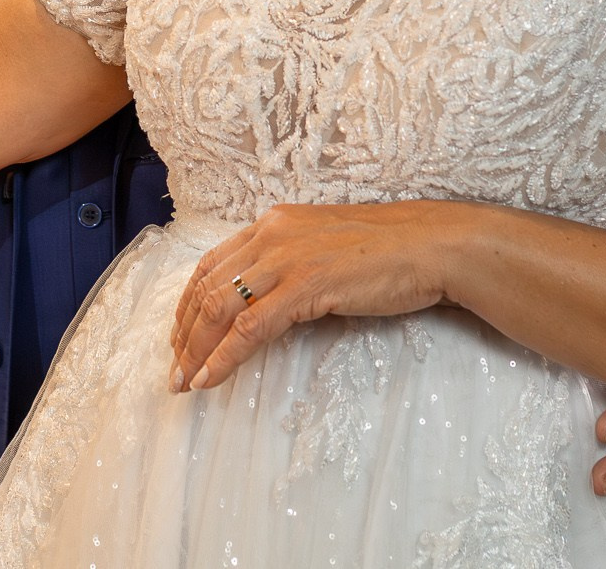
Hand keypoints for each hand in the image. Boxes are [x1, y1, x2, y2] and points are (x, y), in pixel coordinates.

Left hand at [169, 202, 458, 391]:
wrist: (431, 244)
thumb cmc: (387, 251)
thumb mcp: (324, 248)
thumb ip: (292, 265)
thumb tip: (268, 299)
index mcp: (273, 223)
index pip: (212, 263)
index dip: (187, 303)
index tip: (179, 337)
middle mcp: (271, 234)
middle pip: (207, 286)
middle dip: (183, 331)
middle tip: (174, 368)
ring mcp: (287, 258)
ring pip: (220, 307)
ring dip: (195, 349)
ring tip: (184, 381)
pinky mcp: (306, 285)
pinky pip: (250, 327)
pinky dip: (224, 356)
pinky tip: (210, 379)